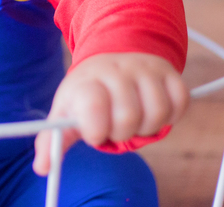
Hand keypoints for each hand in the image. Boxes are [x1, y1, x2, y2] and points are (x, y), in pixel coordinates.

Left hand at [33, 52, 188, 174]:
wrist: (113, 54)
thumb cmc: (89, 92)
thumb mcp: (67, 111)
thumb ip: (54, 139)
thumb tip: (43, 168)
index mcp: (88, 81)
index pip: (93, 107)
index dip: (96, 130)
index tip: (95, 132)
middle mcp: (116, 70)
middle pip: (128, 116)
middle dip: (122, 132)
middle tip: (116, 125)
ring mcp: (144, 69)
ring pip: (157, 112)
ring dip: (148, 126)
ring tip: (135, 119)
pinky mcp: (169, 72)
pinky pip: (180, 102)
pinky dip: (171, 115)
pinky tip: (154, 109)